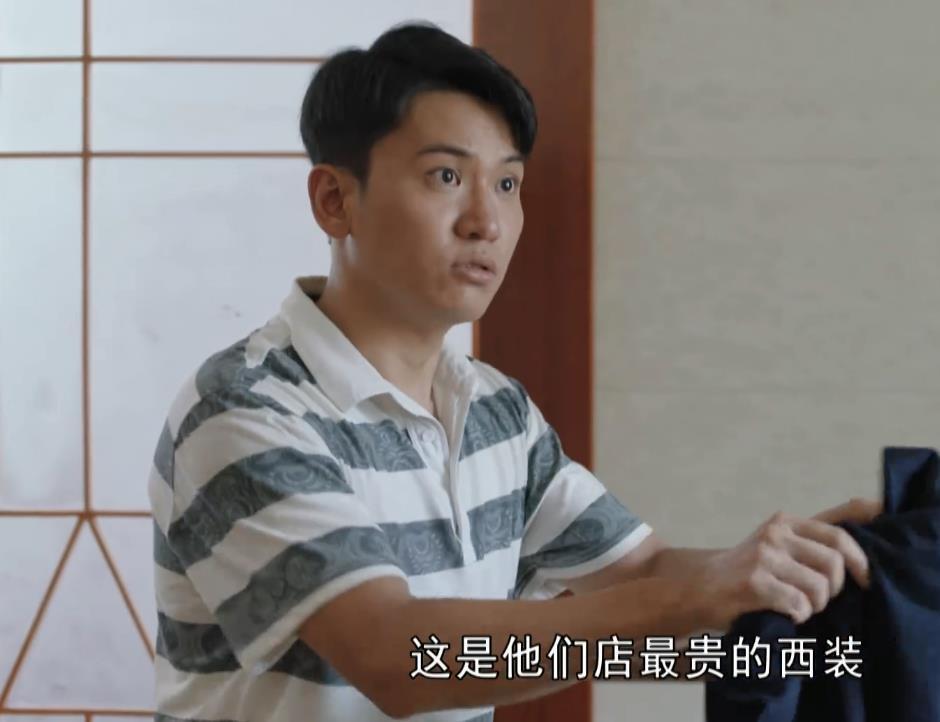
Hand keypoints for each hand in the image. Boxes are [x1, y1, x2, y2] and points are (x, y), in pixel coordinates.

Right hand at [694, 497, 879, 630]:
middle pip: (834, 564)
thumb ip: (817, 534)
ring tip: (798, 607)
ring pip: (820, 588)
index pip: (840, 533)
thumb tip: (872, 509)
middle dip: (834, 590)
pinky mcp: (754, 582)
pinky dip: (798, 616)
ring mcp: (763, 556)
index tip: (866, 579)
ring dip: (814, 607)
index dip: (861, 559)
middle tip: (819, 600)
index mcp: (786, 522)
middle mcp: (775, 533)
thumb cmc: (748, 570)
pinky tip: (784, 614)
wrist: (700, 587)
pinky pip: (799, 605)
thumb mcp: (779, 543)